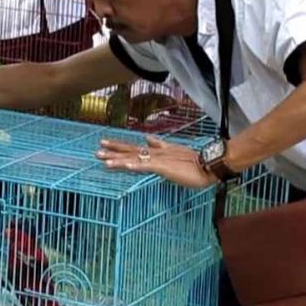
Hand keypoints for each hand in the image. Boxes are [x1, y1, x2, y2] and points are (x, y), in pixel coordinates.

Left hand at [96, 135, 217, 188]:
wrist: (208, 164)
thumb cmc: (193, 160)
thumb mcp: (173, 150)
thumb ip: (159, 145)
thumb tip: (148, 139)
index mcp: (156, 151)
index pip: (133, 148)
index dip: (118, 147)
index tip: (104, 144)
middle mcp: (154, 153)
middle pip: (130, 152)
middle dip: (113, 152)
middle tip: (97, 152)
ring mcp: (158, 159)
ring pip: (135, 159)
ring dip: (119, 160)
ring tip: (104, 161)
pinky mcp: (164, 167)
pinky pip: (147, 166)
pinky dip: (136, 166)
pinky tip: (125, 166)